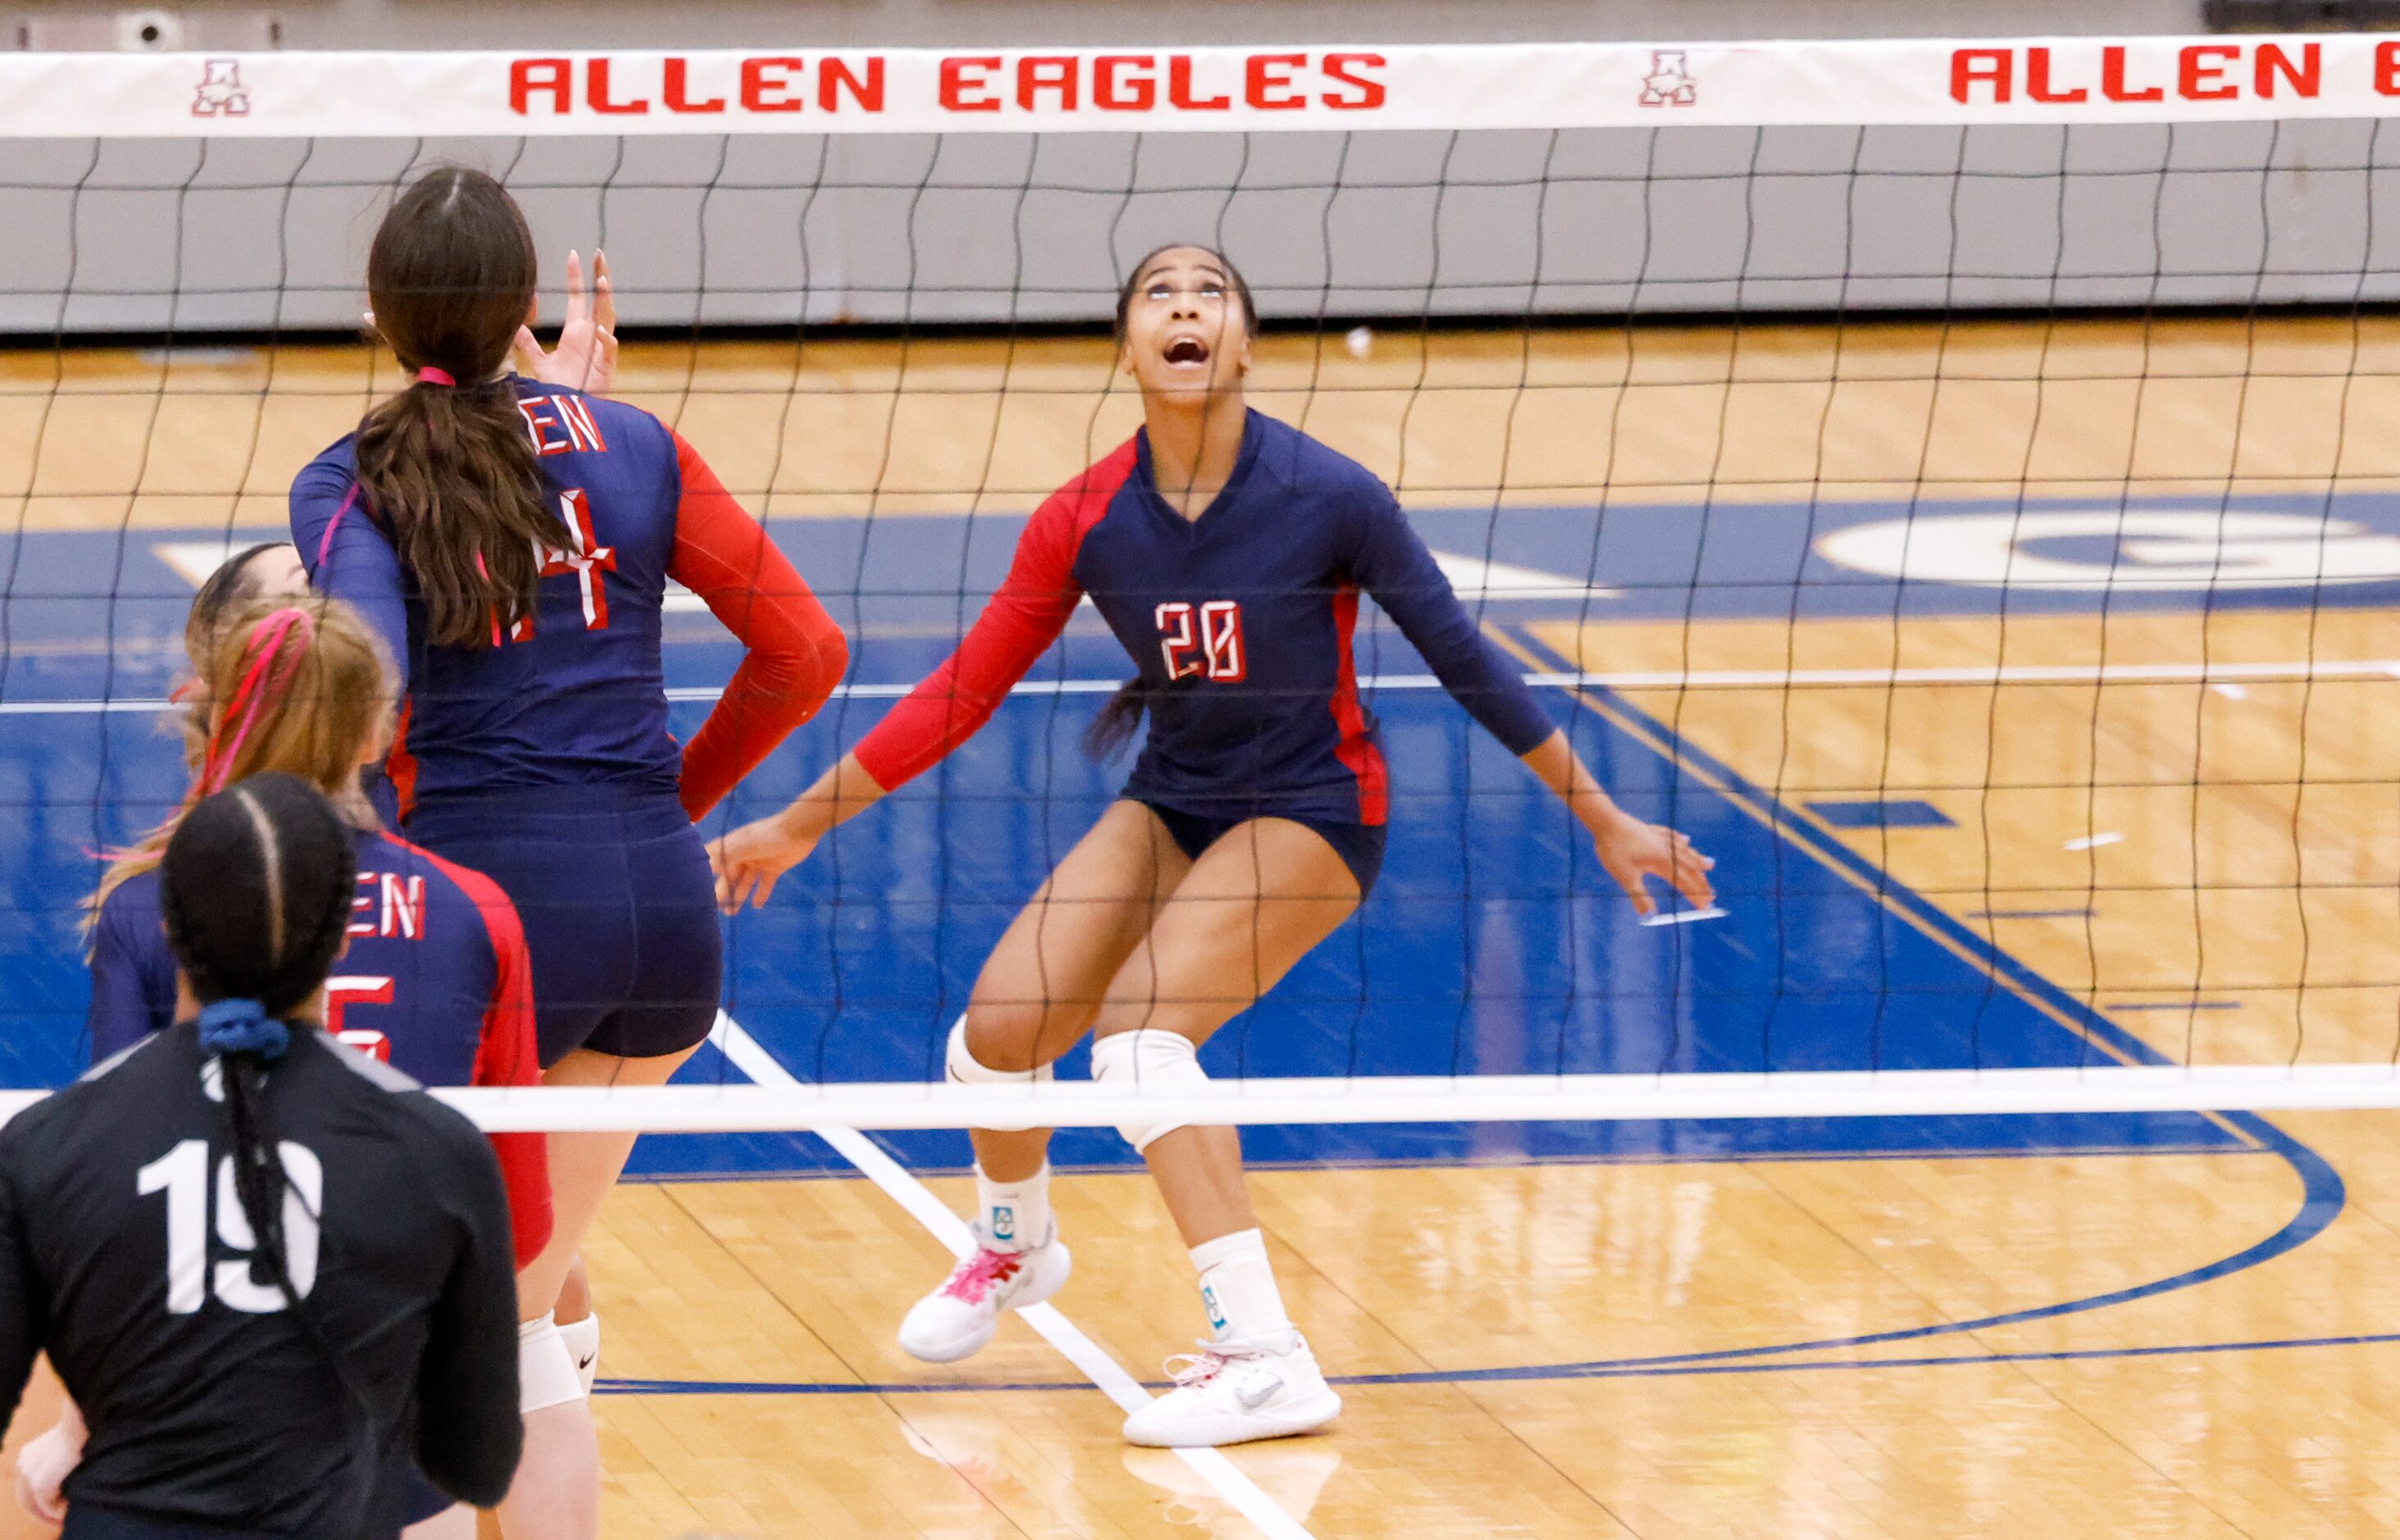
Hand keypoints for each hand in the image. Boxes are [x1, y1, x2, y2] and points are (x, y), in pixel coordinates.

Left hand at [16, 1417, 80, 1526]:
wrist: (84, 1420)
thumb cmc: (84, 1426)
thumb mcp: (67, 1441)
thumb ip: (61, 1456)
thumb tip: (71, 1468)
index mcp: (28, 1454)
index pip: (29, 1484)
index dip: (42, 1497)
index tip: (59, 1504)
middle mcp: (23, 1464)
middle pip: (25, 1499)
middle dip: (41, 1512)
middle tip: (58, 1519)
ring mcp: (29, 1474)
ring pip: (37, 1505)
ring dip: (51, 1513)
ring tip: (66, 1516)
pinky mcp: (39, 1484)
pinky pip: (49, 1506)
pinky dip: (60, 1512)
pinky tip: (72, 1510)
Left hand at [514, 249, 616, 393]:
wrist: (572, 413)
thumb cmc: (562, 389)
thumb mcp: (540, 363)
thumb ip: (528, 344)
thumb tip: (514, 326)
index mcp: (577, 333)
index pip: (578, 298)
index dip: (577, 278)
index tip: (573, 255)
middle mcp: (591, 336)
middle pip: (599, 300)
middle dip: (601, 277)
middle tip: (600, 255)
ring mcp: (601, 349)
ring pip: (608, 318)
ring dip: (606, 300)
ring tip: (602, 281)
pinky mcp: (607, 366)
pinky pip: (609, 348)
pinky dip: (605, 338)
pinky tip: (598, 328)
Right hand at [707, 806, 825, 913]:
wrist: (799, 831)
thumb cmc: (768, 836)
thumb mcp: (744, 845)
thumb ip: (725, 856)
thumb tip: (706, 868)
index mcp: (733, 847)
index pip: (715, 861)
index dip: (706, 874)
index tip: (698, 890)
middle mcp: (744, 855)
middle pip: (730, 876)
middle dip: (723, 891)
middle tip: (716, 908)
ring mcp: (759, 862)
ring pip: (745, 882)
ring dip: (738, 896)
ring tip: (731, 912)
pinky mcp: (774, 868)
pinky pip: (765, 883)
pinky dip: (761, 894)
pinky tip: (756, 906)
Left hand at [1591, 811, 1715, 917]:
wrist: (1606, 821)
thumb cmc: (1614, 850)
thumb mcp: (1626, 877)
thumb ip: (1639, 897)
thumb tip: (1649, 917)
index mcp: (1662, 862)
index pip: (1685, 883)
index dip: (1696, 896)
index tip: (1706, 908)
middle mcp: (1667, 850)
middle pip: (1689, 868)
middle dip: (1701, 883)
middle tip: (1711, 895)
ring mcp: (1660, 838)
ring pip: (1685, 851)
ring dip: (1698, 860)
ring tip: (1710, 865)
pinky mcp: (1652, 830)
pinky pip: (1673, 837)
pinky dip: (1682, 842)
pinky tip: (1686, 840)